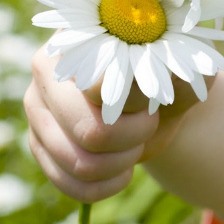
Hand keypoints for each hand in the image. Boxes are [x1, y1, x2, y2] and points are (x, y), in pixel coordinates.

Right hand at [23, 43, 211, 202]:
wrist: (161, 101)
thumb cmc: (173, 76)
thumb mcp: (186, 68)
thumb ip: (173, 70)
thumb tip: (148, 80)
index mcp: (83, 39)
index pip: (101, 86)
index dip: (138, 103)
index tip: (156, 97)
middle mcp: (48, 70)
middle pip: (90, 130)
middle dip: (134, 135)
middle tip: (150, 121)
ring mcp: (37, 110)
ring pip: (81, 163)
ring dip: (124, 161)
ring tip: (137, 141)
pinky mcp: (39, 144)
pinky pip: (71, 185)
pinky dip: (107, 185)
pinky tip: (124, 169)